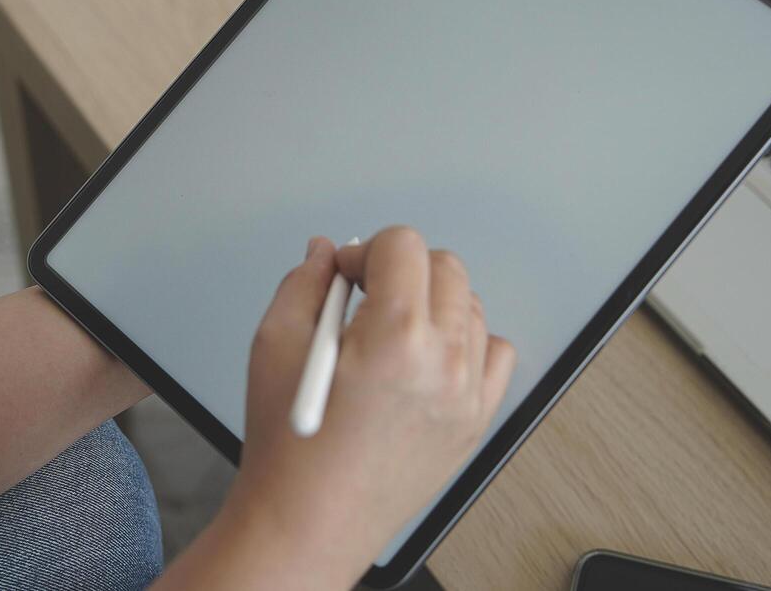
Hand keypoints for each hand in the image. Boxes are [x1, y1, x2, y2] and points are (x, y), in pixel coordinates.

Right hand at [220, 227, 515, 585]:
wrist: (309, 523)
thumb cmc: (290, 446)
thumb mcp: (275, 345)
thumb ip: (305, 283)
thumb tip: (327, 252)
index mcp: (394, 336)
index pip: (403, 245)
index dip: (366, 251)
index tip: (346, 275)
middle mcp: (443, 361)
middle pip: (445, 268)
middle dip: (401, 270)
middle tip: (365, 298)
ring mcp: (467, 394)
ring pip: (470, 307)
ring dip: (432, 305)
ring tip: (390, 334)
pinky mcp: (475, 422)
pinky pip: (494, 355)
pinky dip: (466, 345)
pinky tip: (427, 360)